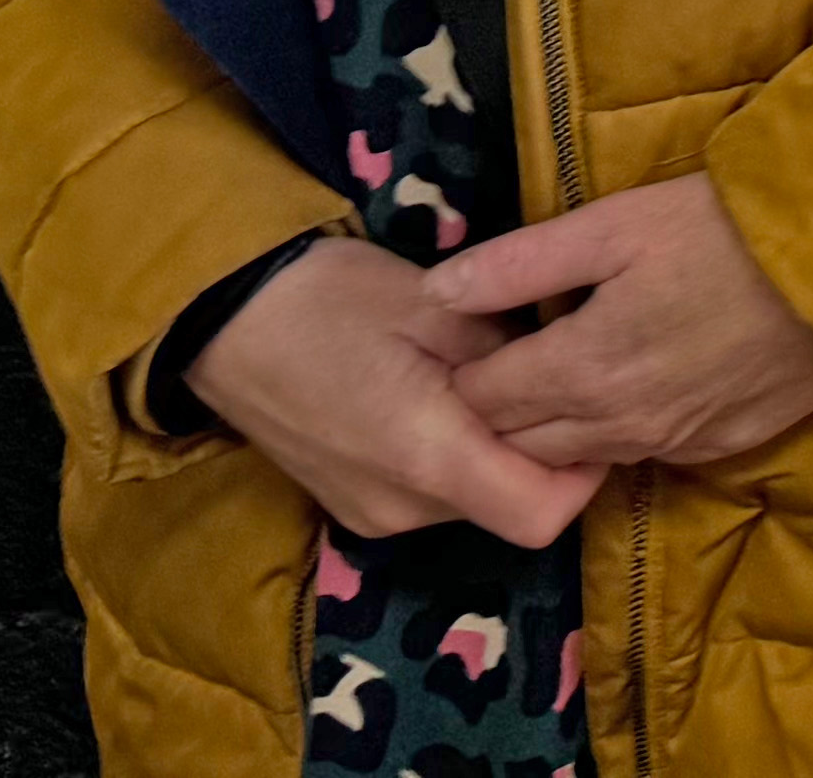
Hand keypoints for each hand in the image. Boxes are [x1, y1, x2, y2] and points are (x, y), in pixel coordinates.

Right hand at [180, 235, 606, 549]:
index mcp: (428, 457)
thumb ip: (508, 351)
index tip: (591, 412)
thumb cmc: (329, 297)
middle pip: (508, 506)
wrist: (221, 319)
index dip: (583, 474)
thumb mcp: (437, 303)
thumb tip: (559, 374)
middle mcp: (402, 508)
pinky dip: (451, 456)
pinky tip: (438, 395)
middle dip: (539, 451)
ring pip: (469, 500)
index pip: (540, 515)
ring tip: (484, 376)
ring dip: (492, 451)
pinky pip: (428, 495)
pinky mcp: (352, 506)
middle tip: (547, 378)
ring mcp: (372, 515)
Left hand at [422, 176, 812, 471]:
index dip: (462, 370)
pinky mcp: (721, 447)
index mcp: (583, 369)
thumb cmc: (725, 228)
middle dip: (497, 409)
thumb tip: (434, 292)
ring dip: (556, 425)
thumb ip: (520, 264)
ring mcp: (674, 444)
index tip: (464, 338)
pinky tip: (633, 383)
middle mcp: (619, 426)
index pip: (482, 400)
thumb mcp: (615, 225)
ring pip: (582, 456)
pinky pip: (645, 454)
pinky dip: (620, 429)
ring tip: (561, 370)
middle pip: (522, 442)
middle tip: (503, 357)